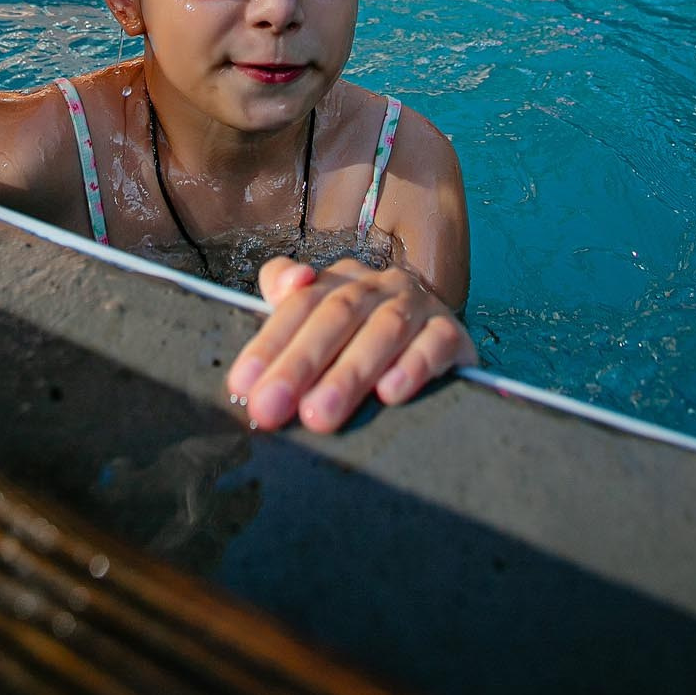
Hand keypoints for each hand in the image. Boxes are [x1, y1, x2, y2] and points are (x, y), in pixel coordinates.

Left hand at [225, 257, 475, 433]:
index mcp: (340, 280)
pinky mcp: (453, 332)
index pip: (299, 304)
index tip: (242, 385)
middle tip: (271, 408)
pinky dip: (413, 366)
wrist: (438, 340)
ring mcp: (418, 306)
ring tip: (319, 414)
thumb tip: (283, 285)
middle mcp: (378, 286)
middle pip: (336, 316)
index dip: (269, 343)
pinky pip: (437, 343)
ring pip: (384, 329)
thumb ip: (288, 301)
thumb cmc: (363, 338)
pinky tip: (391, 394)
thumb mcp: (320, 320)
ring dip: (350, 372)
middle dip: (299, 363)